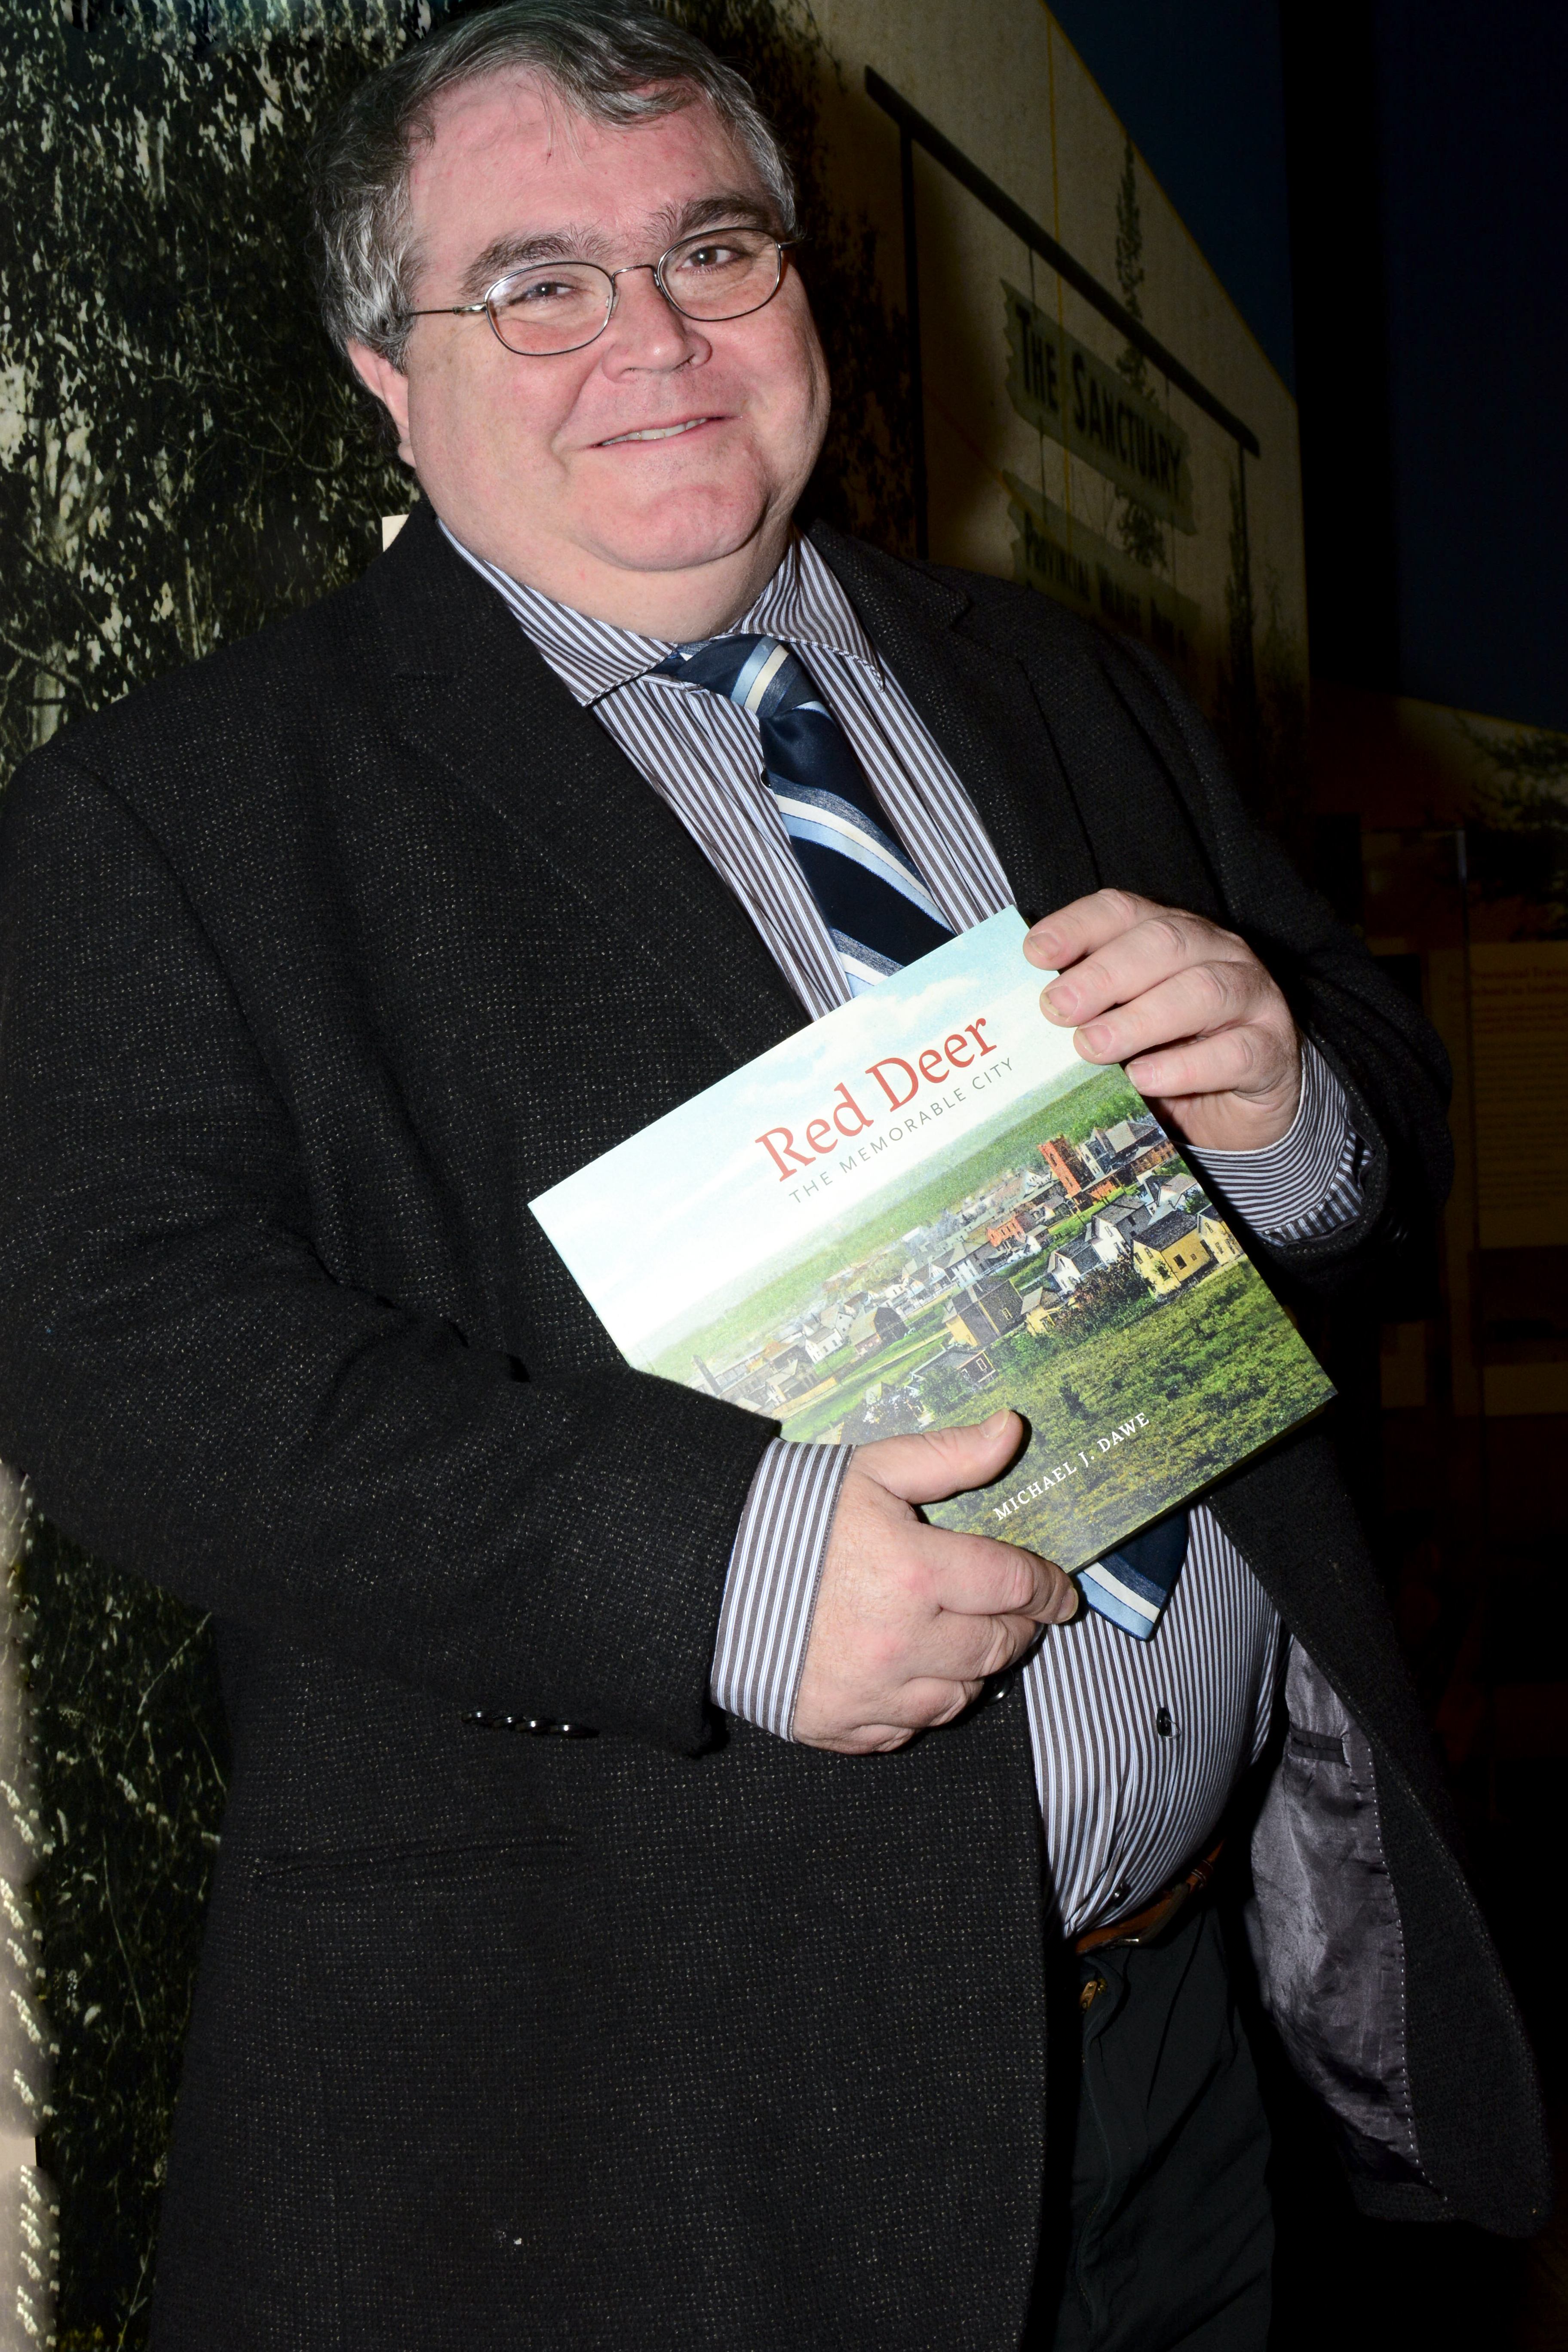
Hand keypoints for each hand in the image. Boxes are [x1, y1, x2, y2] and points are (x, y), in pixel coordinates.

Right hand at [792, 1412, 1076, 1754]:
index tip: (1060, 1591)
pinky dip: (923, 1701)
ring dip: (973, 1665)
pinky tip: (912, 1668)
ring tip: (958, 1634)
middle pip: (999, 1646)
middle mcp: (902, 1643)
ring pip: (963, 1694)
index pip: (1014, 1586)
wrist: (704, 1574)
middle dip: (1017, 1625)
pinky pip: (912, 1726)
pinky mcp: (844, 1727)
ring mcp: (873, 1693)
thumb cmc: (788, 1515)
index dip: (1048, 1587)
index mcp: (915, 1573)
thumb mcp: (871, 1470)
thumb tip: (1011, 1429)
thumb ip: (949, 1456)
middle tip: (1011, 1608)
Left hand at [1024, 889, 1301, 1151]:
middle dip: (1103, 974)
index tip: (1034, 954)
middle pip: (1162, 943)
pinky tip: (1144, 1078)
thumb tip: (1029, 1016)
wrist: (1244, 1106)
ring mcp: (1252, 997)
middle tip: (1057, 1009)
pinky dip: (1185, 1066)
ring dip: (1139, 1018)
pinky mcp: (1271, 1050)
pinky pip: (1235, 1051)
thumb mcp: (1123, 1026)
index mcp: (1172, 935)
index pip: (1123, 911)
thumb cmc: (1170, 1055)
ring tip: (1092, 1047)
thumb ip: (1088, 1012)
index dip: (1077, 926)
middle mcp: (1216, 953)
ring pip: (1202, 990)